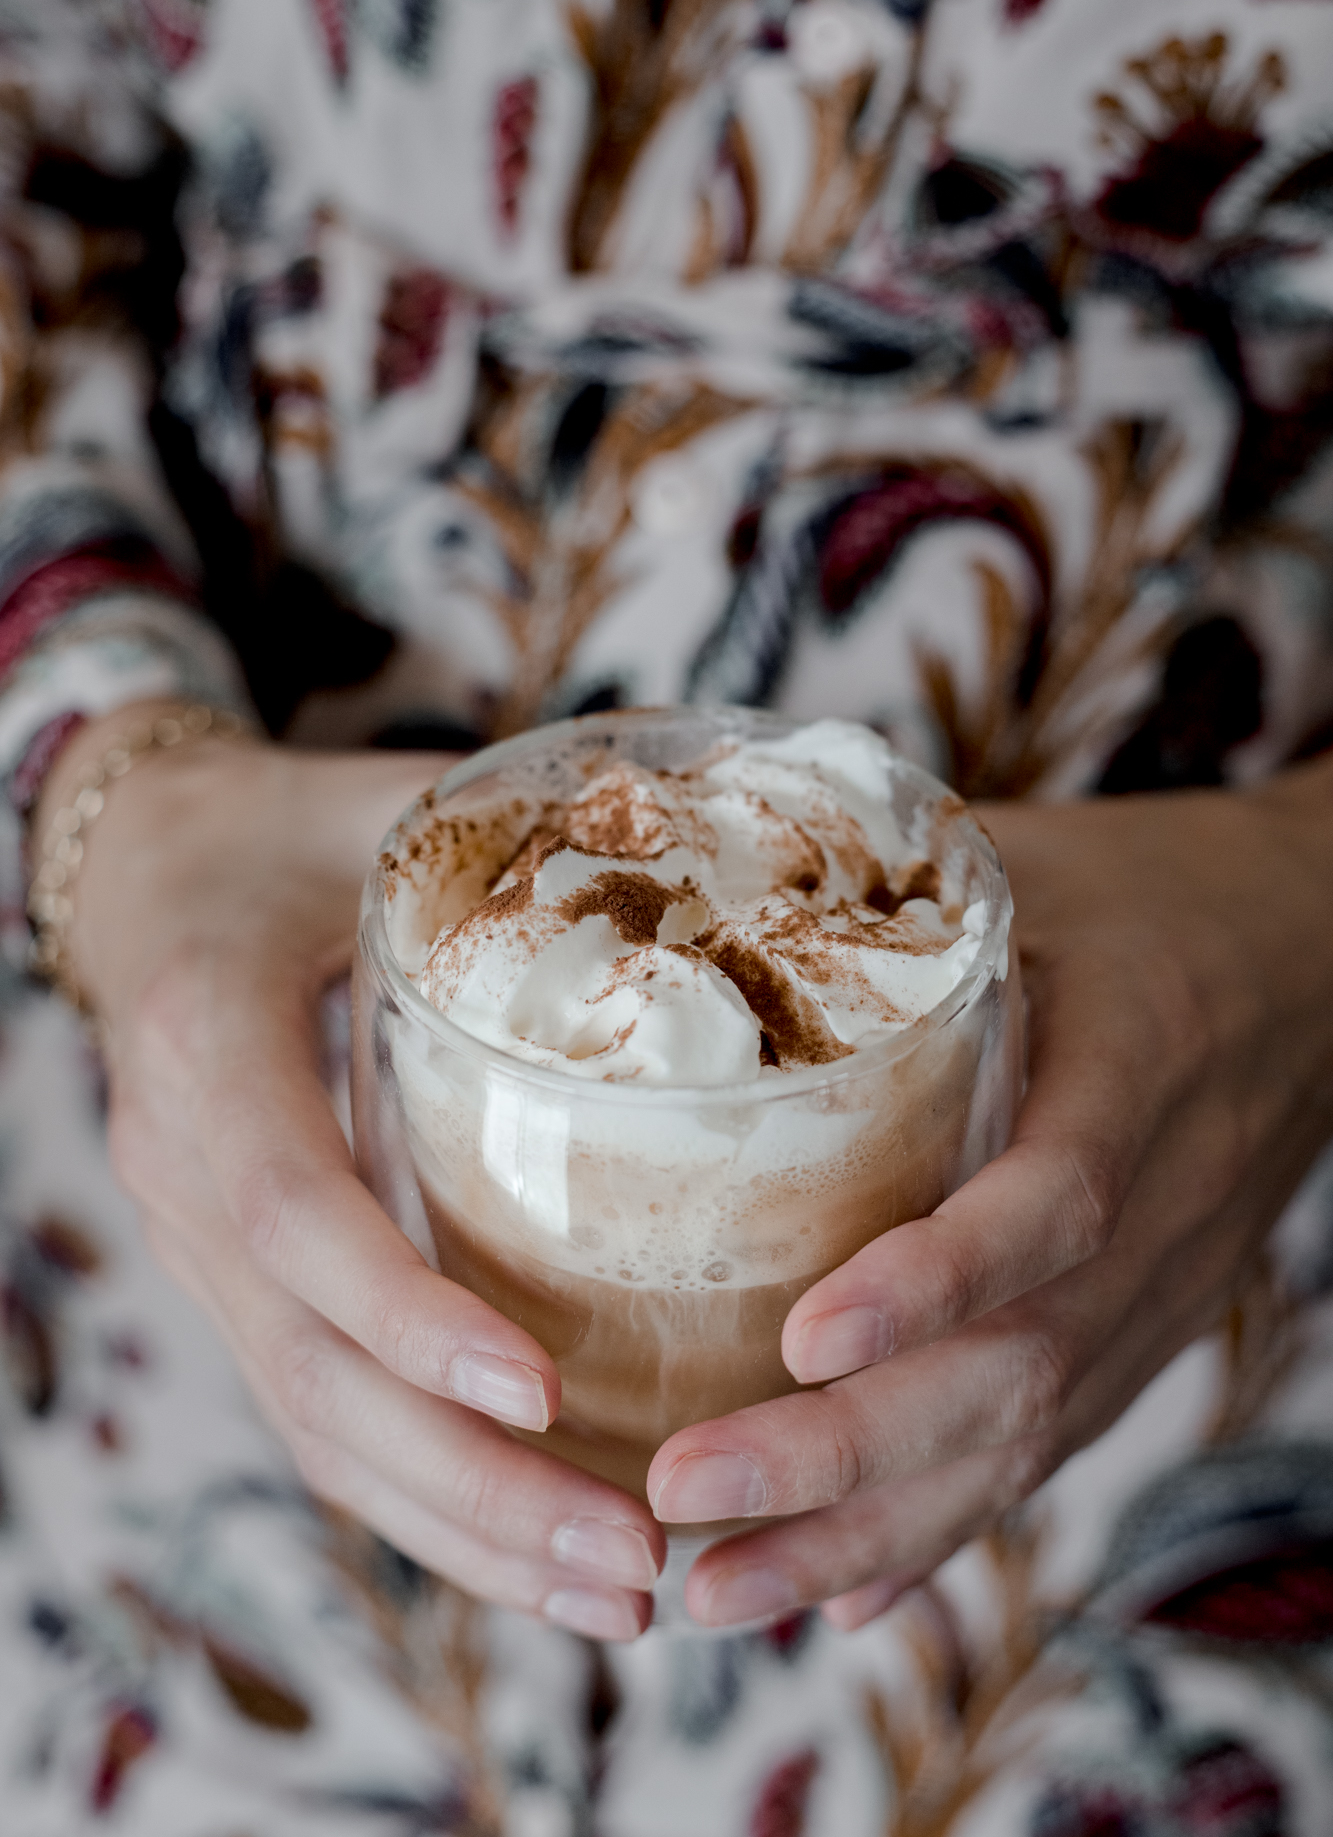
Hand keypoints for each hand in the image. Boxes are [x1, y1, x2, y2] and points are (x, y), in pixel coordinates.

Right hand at [38, 703, 663, 1639]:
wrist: (151, 868)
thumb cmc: (287, 828)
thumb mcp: (391, 806)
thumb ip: (532, 837)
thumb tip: (735, 861)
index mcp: (205, 1038)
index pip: (292, 1211)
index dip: (406, 1313)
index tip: (544, 1391)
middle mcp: (180, 1165)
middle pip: (305, 1369)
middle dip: (464, 1484)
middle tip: (627, 1560)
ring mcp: (197, 1240)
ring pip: (307, 1423)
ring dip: (455, 1527)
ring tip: (612, 1595)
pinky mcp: (239, 1278)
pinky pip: (318, 1407)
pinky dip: (424, 1491)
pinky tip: (535, 1544)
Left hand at [647, 758, 1332, 1629]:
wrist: (1318, 952)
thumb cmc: (1149, 892)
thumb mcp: (1033, 862)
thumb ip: (892, 891)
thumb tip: (685, 886)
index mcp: (1138, 1061)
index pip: (1052, 1200)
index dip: (938, 1280)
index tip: (803, 1339)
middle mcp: (1160, 1204)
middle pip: (1020, 1365)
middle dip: (848, 1453)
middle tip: (684, 1493)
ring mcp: (1161, 1289)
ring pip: (1027, 1439)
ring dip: (870, 1530)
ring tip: (720, 1594)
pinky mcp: (1145, 1330)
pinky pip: (1051, 1450)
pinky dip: (943, 1530)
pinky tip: (841, 1590)